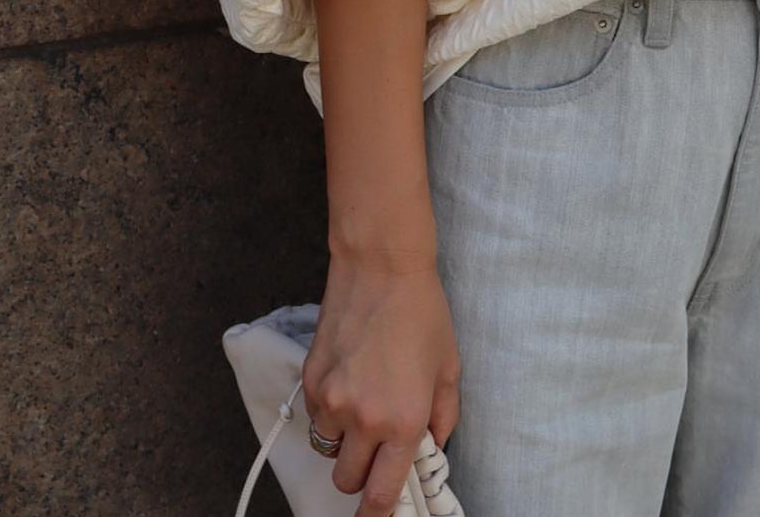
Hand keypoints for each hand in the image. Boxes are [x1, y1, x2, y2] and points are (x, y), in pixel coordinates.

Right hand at [302, 248, 461, 516]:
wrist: (381, 267)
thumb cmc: (422, 313)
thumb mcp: (449, 368)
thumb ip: (443, 418)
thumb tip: (432, 448)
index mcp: (403, 421)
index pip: (381, 494)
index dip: (378, 514)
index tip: (378, 515)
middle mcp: (363, 419)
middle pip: (347, 480)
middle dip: (362, 472)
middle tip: (378, 446)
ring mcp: (331, 400)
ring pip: (327, 449)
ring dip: (344, 441)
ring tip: (364, 403)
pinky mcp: (310, 380)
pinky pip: (315, 417)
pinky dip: (330, 411)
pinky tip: (350, 378)